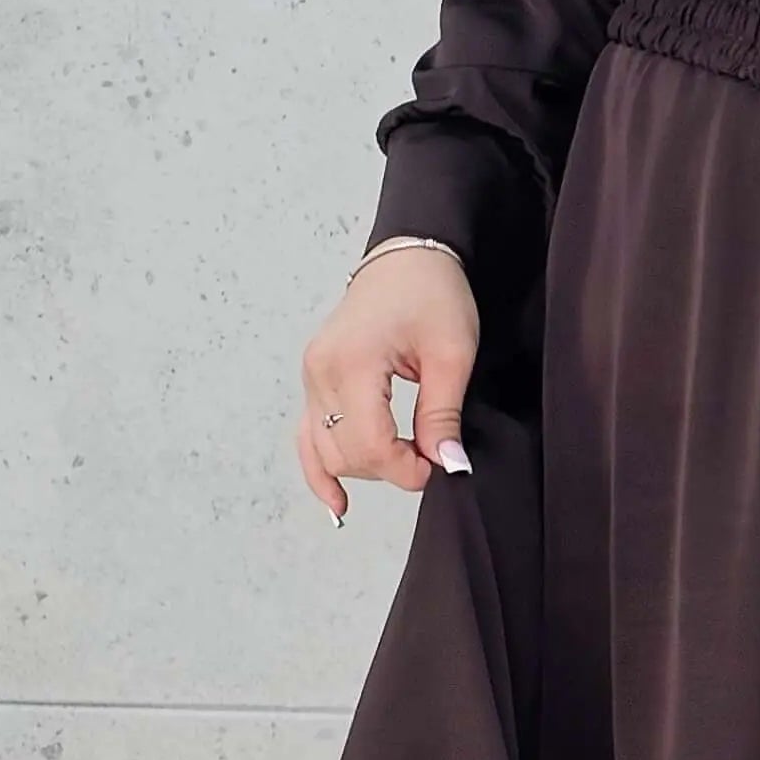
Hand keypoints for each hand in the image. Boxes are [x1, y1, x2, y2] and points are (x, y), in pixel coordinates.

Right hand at [296, 245, 480, 522]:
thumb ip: (443, 414)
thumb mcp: (451, 354)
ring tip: (404, 458)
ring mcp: (311, 375)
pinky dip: (321, 469)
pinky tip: (337, 502)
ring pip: (326, 450)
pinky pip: (308, 436)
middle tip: (431, 454)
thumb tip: (447, 464)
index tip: (436, 465)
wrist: (407, 256)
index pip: (368, 443)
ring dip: (365, 466)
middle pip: (345, 453)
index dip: (404, 468)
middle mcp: (321, 370)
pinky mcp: (313, 379)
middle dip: (389, 467)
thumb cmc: (431, 293)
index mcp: (353, 361)